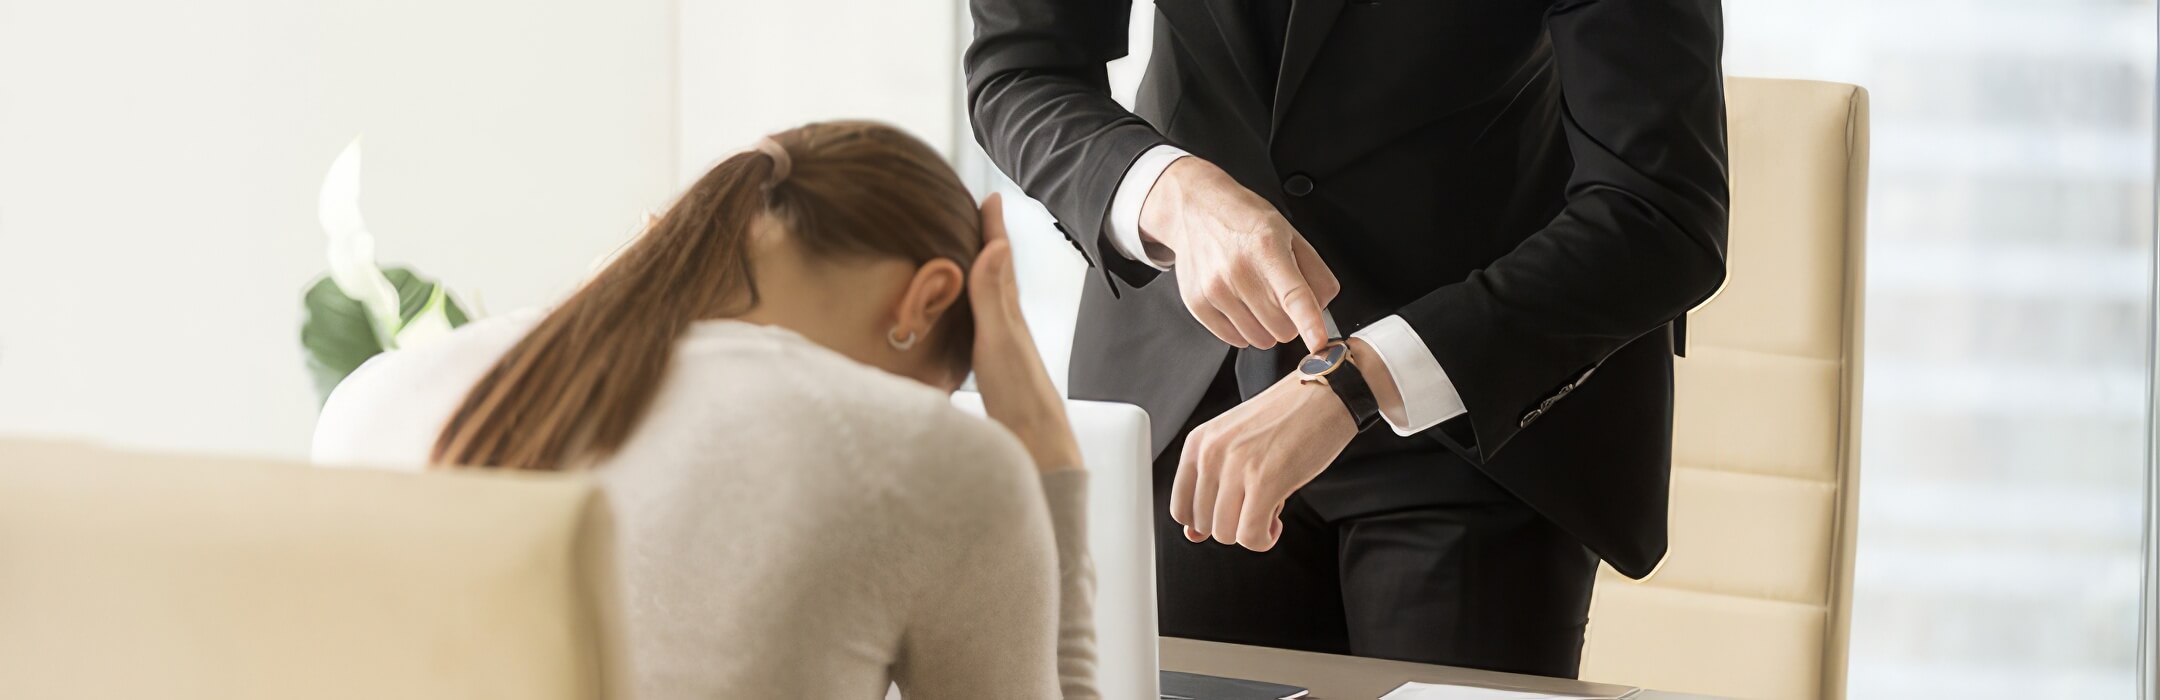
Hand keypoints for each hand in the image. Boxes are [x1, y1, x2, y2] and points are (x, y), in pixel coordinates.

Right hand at [968, 194, 1083, 472]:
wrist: (1039, 453)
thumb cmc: (1020, 403)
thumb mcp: (999, 343)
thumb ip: (993, 298)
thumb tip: (996, 246)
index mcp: (1009, 317)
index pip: (999, 262)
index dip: (993, 229)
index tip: (990, 195)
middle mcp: (1010, 330)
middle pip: (998, 277)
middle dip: (988, 244)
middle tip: (981, 216)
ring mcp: (1005, 353)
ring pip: (992, 303)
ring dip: (983, 278)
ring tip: (974, 259)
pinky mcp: (997, 377)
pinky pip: (982, 331)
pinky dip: (975, 314)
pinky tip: (972, 325)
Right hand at [1142, 157, 1340, 351]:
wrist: (1195, 209)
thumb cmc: (1243, 220)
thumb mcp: (1289, 233)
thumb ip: (1315, 272)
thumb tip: (1323, 309)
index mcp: (1267, 249)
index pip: (1294, 295)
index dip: (1310, 322)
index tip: (1318, 341)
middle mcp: (1238, 271)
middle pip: (1282, 328)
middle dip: (1289, 320)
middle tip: (1279, 295)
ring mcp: (1214, 289)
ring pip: (1260, 339)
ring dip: (1266, 327)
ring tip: (1256, 295)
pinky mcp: (1197, 303)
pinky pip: (1234, 339)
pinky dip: (1243, 329)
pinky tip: (1239, 302)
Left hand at [1170, 373, 1357, 551]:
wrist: (1327, 395)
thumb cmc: (1286, 420)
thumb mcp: (1236, 445)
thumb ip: (1212, 487)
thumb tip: (1193, 535)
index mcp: (1198, 442)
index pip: (1180, 508)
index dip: (1204, 523)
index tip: (1229, 516)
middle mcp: (1211, 452)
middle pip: (1203, 525)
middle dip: (1232, 526)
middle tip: (1255, 508)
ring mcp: (1236, 466)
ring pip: (1225, 534)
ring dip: (1250, 532)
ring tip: (1268, 510)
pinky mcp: (1265, 481)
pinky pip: (1251, 536)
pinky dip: (1264, 539)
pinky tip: (1276, 522)